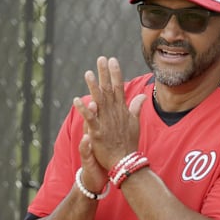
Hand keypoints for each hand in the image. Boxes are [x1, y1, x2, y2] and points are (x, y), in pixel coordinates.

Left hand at [72, 56, 146, 170]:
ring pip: (99, 101)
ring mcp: (106, 122)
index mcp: (122, 110)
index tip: (112, 60)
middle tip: (101, 59)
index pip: (119, 88)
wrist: (125, 161)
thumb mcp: (135, 123)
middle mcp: (114, 113)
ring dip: (94, 87)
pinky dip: (84, 110)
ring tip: (88, 73)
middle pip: (109, 90)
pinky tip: (77, 100)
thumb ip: (136, 108)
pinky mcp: (98, 132)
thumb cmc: (129, 143)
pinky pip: (90, 119)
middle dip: (105, 74)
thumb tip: (142, 95)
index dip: (115, 73)